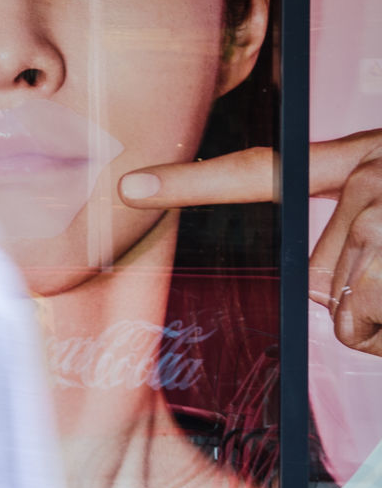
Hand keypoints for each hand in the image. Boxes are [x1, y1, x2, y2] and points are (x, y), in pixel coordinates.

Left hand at [118, 129, 381, 356]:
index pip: (259, 173)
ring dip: (380, 320)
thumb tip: (321, 295)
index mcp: (355, 160)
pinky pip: (361, 327)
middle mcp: (365, 171)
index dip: (192, 183)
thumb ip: (351, 240)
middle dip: (358, 300)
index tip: (131, 187)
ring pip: (341, 306)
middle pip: (312, 276)